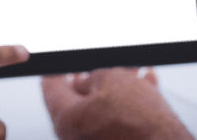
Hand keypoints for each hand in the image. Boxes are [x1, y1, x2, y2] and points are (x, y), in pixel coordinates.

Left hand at [41, 68, 192, 139]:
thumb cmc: (141, 122)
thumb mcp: (113, 78)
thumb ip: (93, 75)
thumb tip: (88, 80)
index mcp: (67, 119)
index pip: (50, 89)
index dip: (56, 70)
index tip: (61, 63)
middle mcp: (76, 138)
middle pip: (78, 101)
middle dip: (94, 79)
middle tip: (104, 66)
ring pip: (101, 110)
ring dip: (117, 90)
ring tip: (135, 74)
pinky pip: (116, 123)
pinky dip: (128, 106)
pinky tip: (145, 88)